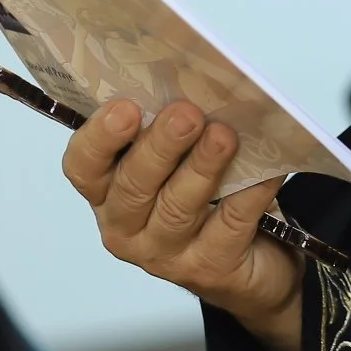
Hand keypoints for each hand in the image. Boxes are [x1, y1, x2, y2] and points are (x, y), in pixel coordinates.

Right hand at [62, 99, 302, 350]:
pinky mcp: (212, 269)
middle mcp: (127, 228)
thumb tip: (193, 81)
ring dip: (201, 168)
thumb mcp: (176, 163)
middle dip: (160, 147)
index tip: (125, 107)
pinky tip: (267, 169)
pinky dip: (250, 193)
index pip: (83, 166)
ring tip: (223, 136)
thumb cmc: (204, 198)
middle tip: (186, 114)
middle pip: (133, 187)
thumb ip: (170, 129)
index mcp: (107, 192)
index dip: (99, 137)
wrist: (250, 265)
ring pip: (177, 209)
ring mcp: (167, 255)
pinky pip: (229, 225)